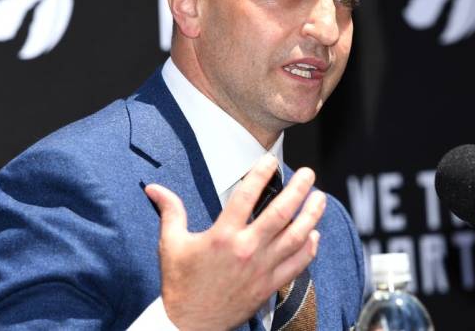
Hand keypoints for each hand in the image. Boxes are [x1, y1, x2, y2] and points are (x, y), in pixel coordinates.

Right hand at [144, 154, 325, 330]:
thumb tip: (154, 188)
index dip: (260, 174)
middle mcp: (246, 250)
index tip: (271, 160)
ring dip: (311, 216)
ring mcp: (261, 269)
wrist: (188, 324)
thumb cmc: (180, 283)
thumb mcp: (171, 244)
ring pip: (295, 238)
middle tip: (308, 174)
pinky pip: (297, 265)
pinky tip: (314, 235)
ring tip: (320, 198)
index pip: (246, 196)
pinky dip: (309, 250)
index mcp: (223, 236)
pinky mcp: (269, 286)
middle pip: (280, 214)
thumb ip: (170, 212)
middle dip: (298, 190)